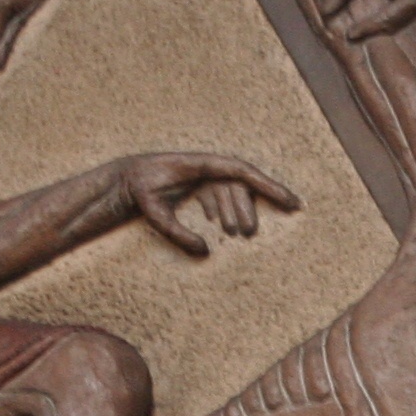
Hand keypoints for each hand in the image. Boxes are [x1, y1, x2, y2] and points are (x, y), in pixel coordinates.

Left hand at [120, 153, 299, 255]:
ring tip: (238, 234)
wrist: (126, 178)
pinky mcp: (199, 180)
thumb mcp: (156, 215)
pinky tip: (223, 226)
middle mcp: (208, 164)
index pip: (244, 172)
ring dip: (237, 212)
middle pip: (240, 186)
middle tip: (249, 234)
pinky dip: (224, 209)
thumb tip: (205, 252)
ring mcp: (204, 172)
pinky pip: (220, 192)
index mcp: (203, 164)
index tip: (289, 200)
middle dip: (248, 210)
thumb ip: (178, 234)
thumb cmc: (140, 192)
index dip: (269, 186)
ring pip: (231, 191)